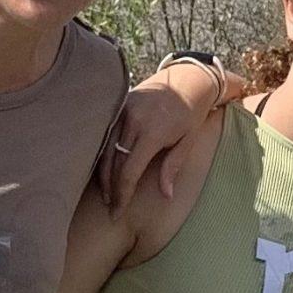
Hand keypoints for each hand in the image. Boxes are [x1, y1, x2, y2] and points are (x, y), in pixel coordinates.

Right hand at [102, 61, 235, 210]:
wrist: (186, 79)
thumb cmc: (191, 114)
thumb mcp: (187, 141)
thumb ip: (173, 167)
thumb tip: (165, 196)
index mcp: (151, 132)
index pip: (129, 171)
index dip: (122, 194)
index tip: (118, 212)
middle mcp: (133, 121)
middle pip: (112, 163)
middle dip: (110, 189)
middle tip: (111, 208)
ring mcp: (122, 111)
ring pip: (104, 149)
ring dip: (102, 174)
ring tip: (106, 194)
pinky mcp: (118, 105)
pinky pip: (105, 134)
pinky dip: (101, 155)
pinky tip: (103, 171)